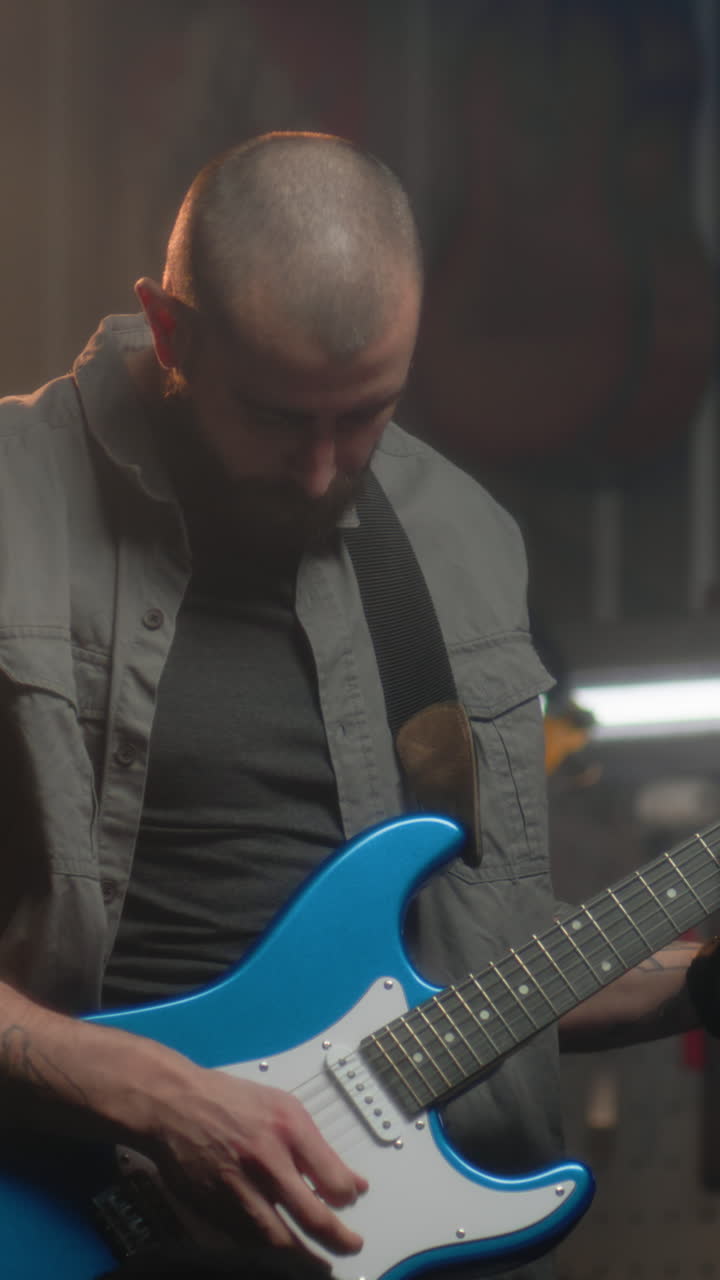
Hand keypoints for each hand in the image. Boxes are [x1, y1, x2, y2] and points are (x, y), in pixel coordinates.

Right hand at [136, 1061, 367, 1255]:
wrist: (175, 1104)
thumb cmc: (232, 1101)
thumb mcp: (282, 1106)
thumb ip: (317, 1147)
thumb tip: (352, 1182)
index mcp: (288, 1127)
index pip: (333, 1179)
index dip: (347, 1196)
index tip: (351, 1200)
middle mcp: (267, 1159)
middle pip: (313, 1216)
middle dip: (339, 1239)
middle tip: (351, 1245)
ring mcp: (240, 1187)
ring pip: (281, 1239)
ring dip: (306, 1258)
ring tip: (320, 1264)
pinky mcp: (217, 1208)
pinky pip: (250, 1241)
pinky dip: (270, 1253)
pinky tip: (283, 1254)